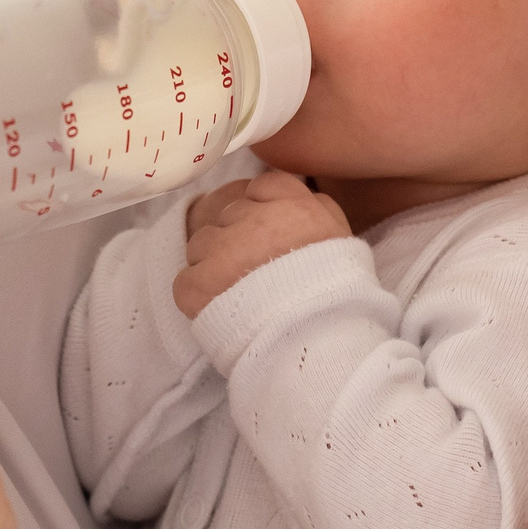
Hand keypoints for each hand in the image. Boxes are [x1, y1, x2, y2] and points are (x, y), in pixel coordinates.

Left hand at [175, 170, 349, 316]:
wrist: (316, 342)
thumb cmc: (334, 293)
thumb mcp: (341, 238)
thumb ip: (318, 207)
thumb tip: (298, 194)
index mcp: (293, 207)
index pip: (262, 186)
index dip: (262, 209)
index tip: (269, 232)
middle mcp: (254, 221)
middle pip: (230, 214)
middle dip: (238, 237)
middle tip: (256, 269)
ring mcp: (222, 251)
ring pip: (201, 244)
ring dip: (213, 263)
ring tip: (238, 293)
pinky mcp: (197, 285)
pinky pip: (187, 281)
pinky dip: (198, 295)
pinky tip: (221, 310)